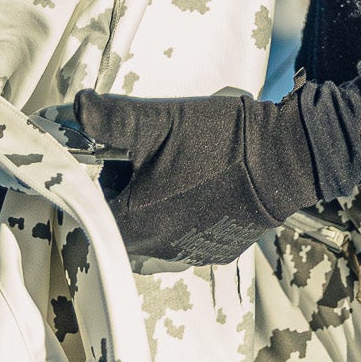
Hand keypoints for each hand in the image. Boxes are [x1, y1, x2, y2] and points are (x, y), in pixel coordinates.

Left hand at [73, 88, 322, 269]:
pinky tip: (202, 186)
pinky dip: (186, 216)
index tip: (118, 158)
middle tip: (150, 157)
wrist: (282, 159)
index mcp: (133, 225)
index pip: (93, 209)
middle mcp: (157, 250)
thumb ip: (111, 119)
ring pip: (153, 232)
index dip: (101, 180)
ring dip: (156, 206)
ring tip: (179, 170)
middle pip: (123, 223)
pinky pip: (186, 237)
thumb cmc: (217, 143)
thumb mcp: (158, 122)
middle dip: (128, 192)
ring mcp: (190, 254)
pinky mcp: (217, 252)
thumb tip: (78, 107)